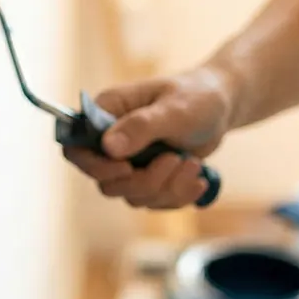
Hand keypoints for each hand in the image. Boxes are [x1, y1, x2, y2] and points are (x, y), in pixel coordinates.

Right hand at [64, 67, 235, 209]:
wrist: (222, 106)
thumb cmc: (197, 97)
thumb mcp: (174, 109)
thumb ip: (141, 126)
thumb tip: (109, 147)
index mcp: (106, 112)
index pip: (76, 148)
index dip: (93, 166)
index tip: (127, 167)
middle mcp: (112, 140)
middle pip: (107, 182)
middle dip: (145, 180)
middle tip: (175, 159)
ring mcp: (130, 162)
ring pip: (132, 196)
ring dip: (167, 186)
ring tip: (192, 162)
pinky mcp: (148, 177)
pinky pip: (154, 202)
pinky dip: (179, 195)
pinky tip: (197, 177)